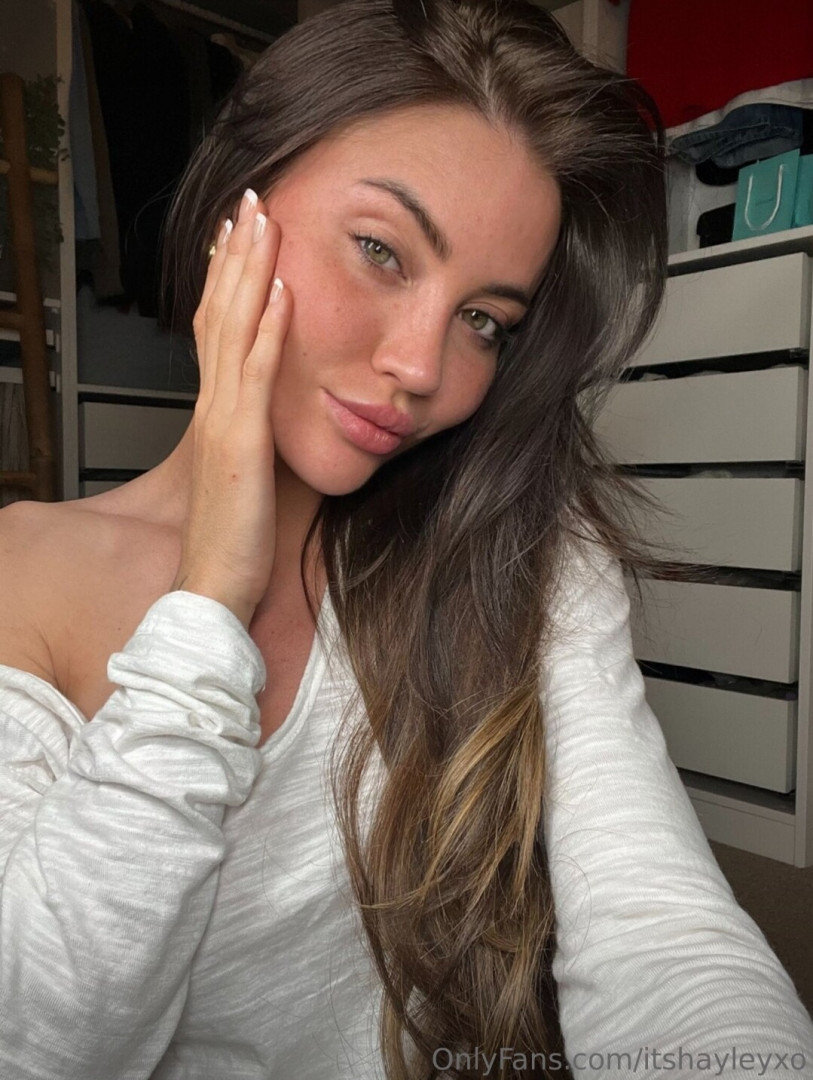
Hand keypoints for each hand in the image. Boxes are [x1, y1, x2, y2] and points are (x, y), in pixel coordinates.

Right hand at [170, 189, 291, 629]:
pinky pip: (256, 375)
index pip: (216, 329)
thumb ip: (253, 437)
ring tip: (262, 222)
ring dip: (249, 271)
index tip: (238, 236)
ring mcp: (224, 420)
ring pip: (233, 328)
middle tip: (248, 202)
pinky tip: (282, 290)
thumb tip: (274, 415)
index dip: (225, 279)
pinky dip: (268, 329)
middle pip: (219, 313)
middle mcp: (213, 405)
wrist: (214, 585)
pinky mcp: (242, 443)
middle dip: (235, 254)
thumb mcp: (246, 474)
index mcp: (216, 411)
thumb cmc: (234, 537)